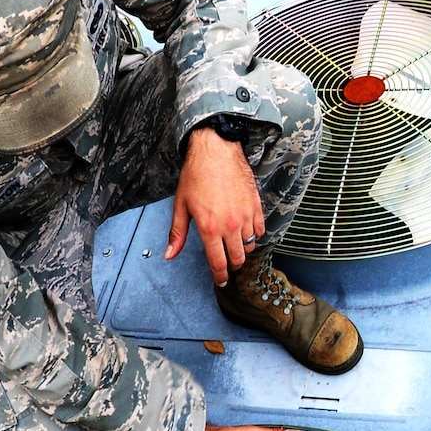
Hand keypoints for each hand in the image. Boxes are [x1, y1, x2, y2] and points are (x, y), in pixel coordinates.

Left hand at [168, 126, 266, 284]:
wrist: (216, 150)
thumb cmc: (196, 175)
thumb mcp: (181, 205)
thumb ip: (177, 233)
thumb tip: (170, 255)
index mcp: (209, 228)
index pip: (218, 263)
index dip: (219, 276)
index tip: (219, 280)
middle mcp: (230, 225)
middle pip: (237, 258)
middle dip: (232, 265)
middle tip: (227, 263)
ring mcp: (246, 216)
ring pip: (250, 245)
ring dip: (242, 249)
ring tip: (235, 245)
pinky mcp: (256, 206)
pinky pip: (260, 229)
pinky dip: (254, 234)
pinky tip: (246, 231)